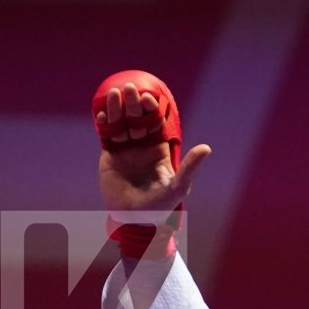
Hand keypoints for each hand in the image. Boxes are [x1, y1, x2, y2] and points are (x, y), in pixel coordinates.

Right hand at [95, 80, 211, 218]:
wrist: (134, 220)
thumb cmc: (160, 205)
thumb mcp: (178, 186)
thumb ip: (190, 167)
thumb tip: (206, 148)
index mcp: (159, 148)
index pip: (155, 123)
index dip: (152, 109)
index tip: (149, 99)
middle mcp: (142, 146)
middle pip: (137, 118)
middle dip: (134, 103)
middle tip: (129, 89)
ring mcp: (125, 149)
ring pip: (120, 123)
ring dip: (117, 108)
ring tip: (113, 94)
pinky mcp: (109, 156)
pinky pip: (106, 135)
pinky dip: (104, 124)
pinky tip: (101, 114)